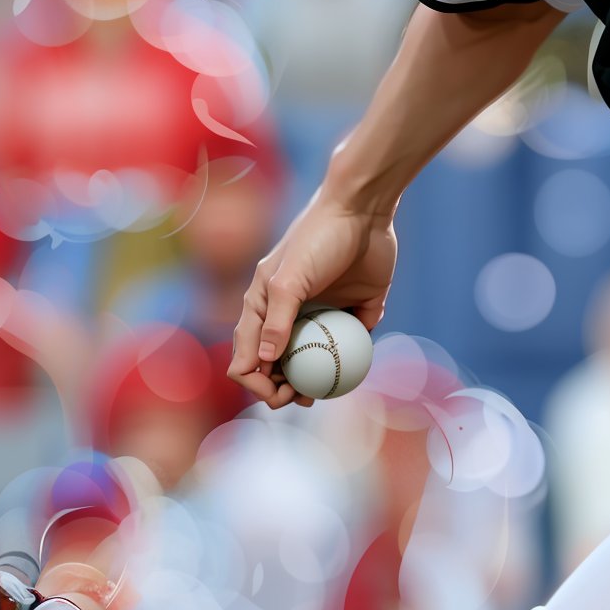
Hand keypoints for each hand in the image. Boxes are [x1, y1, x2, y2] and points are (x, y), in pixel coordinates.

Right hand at [229, 192, 397, 408]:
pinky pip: (351, 344)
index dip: (256, 382)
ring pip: (314, 362)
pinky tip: (355, 367)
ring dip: (315, 382)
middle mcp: (288, 313)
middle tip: (303, 398)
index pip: (246, 357)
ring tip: (325, 392)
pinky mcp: (356, 309)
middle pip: (277, 367)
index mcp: (262, 305)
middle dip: (282, 390)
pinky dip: (351, 359)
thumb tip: (264, 361)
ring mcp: (322, 313)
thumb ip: (277, 319)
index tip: (278, 392)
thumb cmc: (318, 238)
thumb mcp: (291, 277)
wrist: (363, 210)